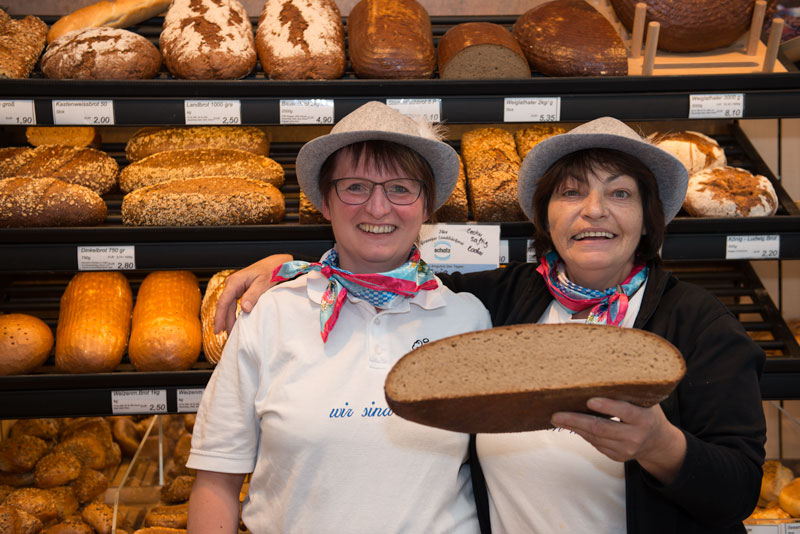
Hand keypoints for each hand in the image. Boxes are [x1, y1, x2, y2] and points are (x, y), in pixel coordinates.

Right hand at [213, 254, 293, 334]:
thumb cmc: (271, 270)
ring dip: (229, 318)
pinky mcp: (240, 289)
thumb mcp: (263, 283)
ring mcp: (236, 286)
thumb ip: (253, 295)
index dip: (219, 317)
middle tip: (225, 336)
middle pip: (224, 305)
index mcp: (235, 281)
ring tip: (230, 332)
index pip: (223, 302)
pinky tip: (235, 322)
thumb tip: (244, 309)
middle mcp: (232, 283)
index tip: (218, 329)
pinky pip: (234, 303)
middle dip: (224, 321)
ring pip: (229, 305)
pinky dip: (233, 313)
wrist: (277, 263)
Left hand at [551, 397, 686, 484]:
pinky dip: (582, 433)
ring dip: (574, 427)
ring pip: (594, 438)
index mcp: (644, 419)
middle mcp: (635, 437)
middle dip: (576, 421)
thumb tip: (601, 373)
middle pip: (601, 428)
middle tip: (557, 415)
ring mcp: (625, 450)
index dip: (607, 406)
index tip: (590, 401)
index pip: (625, 412)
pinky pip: (595, 443)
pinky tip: (571, 425)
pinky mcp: (617, 456)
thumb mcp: (646, 402)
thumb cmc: (648, 414)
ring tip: (557, 418)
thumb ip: (628, 392)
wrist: (658, 443)